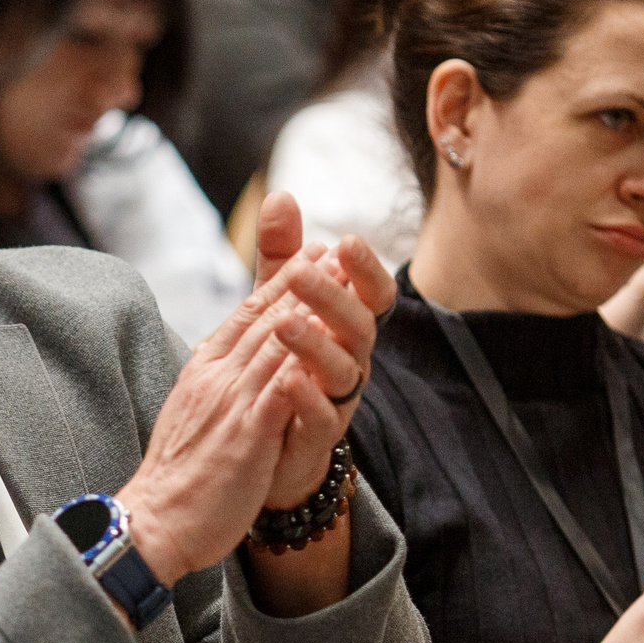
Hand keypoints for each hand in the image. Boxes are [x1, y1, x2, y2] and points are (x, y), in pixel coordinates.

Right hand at [117, 194, 388, 581]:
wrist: (156, 520)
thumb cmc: (177, 476)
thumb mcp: (193, 414)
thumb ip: (215, 384)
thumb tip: (230, 363)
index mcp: (201, 371)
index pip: (244, 316)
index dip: (278, 284)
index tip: (307, 256)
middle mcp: (215, 378)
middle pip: (265, 319)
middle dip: (302, 282)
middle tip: (335, 252)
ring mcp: (232, 403)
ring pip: (276, 344)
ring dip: (312, 309)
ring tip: (343, 282)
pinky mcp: (249, 434)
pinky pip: (283, 389)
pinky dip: (308, 359)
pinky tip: (333, 340)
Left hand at [246, 190, 393, 501]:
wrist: (273, 446)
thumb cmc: (283, 365)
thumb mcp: (277, 306)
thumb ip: (280, 258)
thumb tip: (281, 196)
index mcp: (346, 327)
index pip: (370, 293)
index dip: (365, 268)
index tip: (346, 240)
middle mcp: (351, 361)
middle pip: (358, 326)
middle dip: (333, 297)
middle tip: (303, 272)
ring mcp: (338, 400)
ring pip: (343, 371)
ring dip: (316, 345)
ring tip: (285, 325)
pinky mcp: (317, 437)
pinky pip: (321, 417)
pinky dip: (306, 398)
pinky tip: (286, 379)